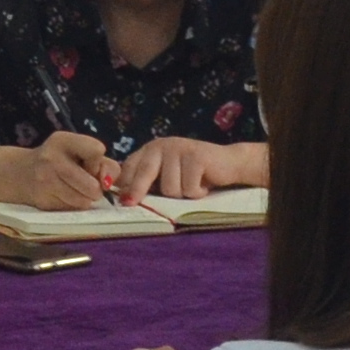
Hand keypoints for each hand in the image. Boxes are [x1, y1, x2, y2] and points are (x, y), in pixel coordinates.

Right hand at [15, 134, 119, 208]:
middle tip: (87, 184)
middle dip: (95, 189)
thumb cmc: (61, 161)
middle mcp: (51, 158)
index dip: (98, 163)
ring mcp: (45, 181)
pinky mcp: (43, 200)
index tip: (90, 165)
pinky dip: (73, 205)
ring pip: (83, 201)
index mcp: (63, 140)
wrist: (22, 173)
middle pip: (92, 185)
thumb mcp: (80, 151)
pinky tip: (63, 196)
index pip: (96, 150)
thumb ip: (104, 163)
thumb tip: (107, 183)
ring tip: (75, 190)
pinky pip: (71, 209)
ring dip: (85, 199)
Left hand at [113, 139, 263, 201]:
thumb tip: (125, 198)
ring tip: (191, 186)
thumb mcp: (167, 176)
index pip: (131, 167)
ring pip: (169, 188)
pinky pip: (188, 188)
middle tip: (129, 204)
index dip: (125, 185)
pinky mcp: (196, 156)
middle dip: (137, 191)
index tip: (121, 200)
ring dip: (182, 195)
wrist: (228, 163)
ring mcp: (179, 148)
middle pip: (144, 173)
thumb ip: (148, 181)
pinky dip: (197, 193)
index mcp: (151, 149)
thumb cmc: (193, 175)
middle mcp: (162, 145)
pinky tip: (203, 184)